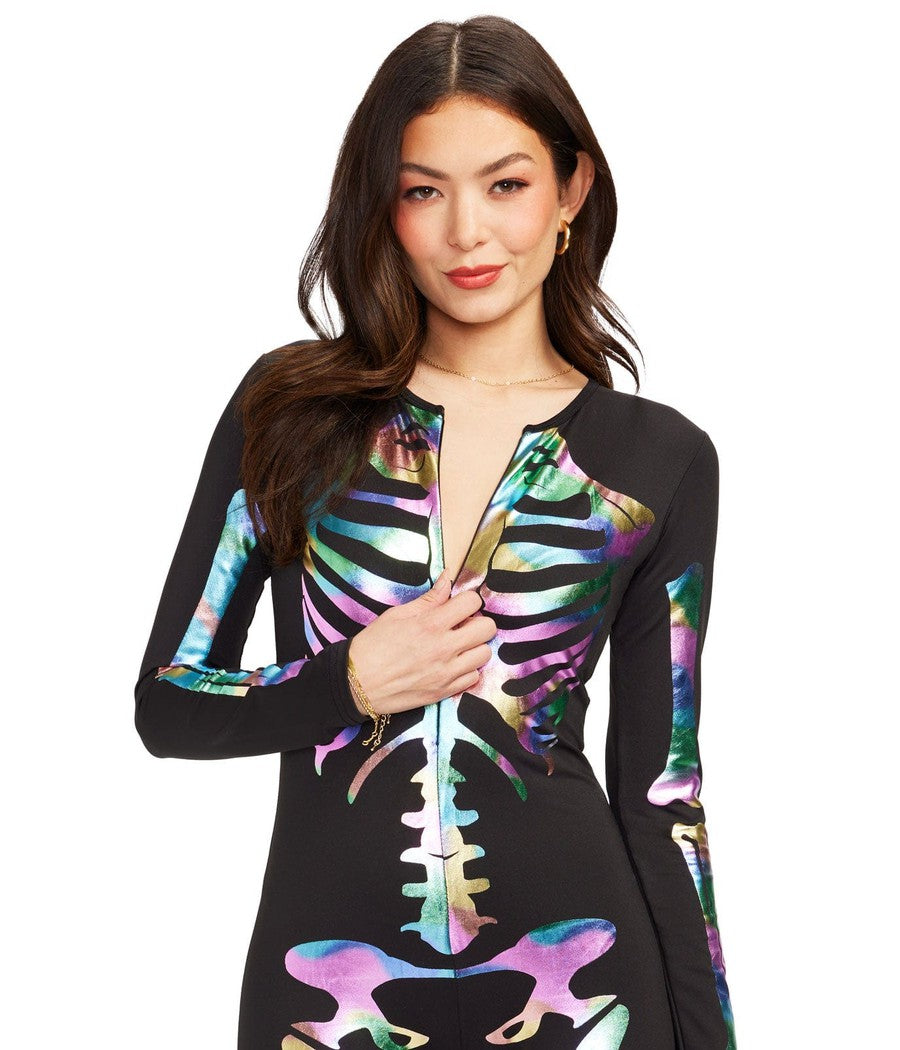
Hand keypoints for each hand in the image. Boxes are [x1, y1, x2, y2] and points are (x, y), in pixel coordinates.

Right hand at [347, 571, 495, 716]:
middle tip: (461, 625)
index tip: (458, 605)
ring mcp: (447, 672)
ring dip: (474, 646)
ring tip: (457, 645)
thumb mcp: (397, 614)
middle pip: (487, 628)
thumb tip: (448, 578)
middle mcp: (444, 648)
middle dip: (477, 622)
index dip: (467, 600)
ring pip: (485, 653)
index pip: (472, 602)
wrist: (357, 683)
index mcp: (431, 624)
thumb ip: (429, 599)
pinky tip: (451, 664)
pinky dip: (467, 669)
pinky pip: (474, 676)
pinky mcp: (445, 691)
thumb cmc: (373, 646)